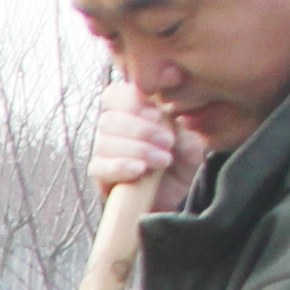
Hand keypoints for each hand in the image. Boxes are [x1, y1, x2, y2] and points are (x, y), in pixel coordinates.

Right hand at [91, 79, 204, 199]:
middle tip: (168, 142)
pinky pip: (99, 166)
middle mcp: (114, 129)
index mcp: (132, 111)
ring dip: (137, 150)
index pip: (115, 95)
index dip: (131, 101)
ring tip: (164, 161)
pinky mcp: (102, 176)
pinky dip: (120, 166)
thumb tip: (161, 113)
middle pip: (109, 119)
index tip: (157, 114)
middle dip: (140, 130)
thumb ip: (176, 122)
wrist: (182, 194)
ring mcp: (106, 152)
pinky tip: (140, 170)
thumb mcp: (190, 137)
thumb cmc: (184, 160)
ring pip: (104, 143)